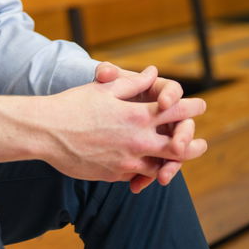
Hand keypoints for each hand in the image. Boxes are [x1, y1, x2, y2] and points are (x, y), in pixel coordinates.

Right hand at [0, 67, 206, 193]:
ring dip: (171, 163)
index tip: (201, 105)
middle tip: (201, 144)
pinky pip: (137, 174)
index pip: (174, 112)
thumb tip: (154, 73)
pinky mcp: (115, 175)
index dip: (191, 108)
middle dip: (192, 144)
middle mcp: (137, 141)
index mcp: (136, 116)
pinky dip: (145, 171)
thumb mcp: (104, 88)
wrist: (47, 132)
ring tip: (177, 160)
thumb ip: (134, 83)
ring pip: (160, 166)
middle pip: (178, 147)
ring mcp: (127, 161)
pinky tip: (147, 168)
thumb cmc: (74, 104)